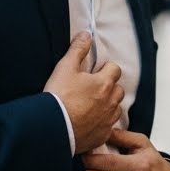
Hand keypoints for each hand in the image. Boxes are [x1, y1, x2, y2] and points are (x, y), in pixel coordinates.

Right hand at [44, 32, 124, 154]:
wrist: (51, 128)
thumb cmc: (58, 97)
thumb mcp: (65, 67)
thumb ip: (77, 49)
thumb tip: (86, 34)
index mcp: (104, 83)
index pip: (115, 69)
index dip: (105, 69)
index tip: (95, 72)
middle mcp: (110, 102)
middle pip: (118, 90)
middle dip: (109, 87)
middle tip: (92, 89)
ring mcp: (108, 120)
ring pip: (116, 109)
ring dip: (108, 105)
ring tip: (90, 106)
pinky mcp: (102, 136)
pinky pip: (109, 127)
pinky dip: (102, 123)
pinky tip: (89, 122)